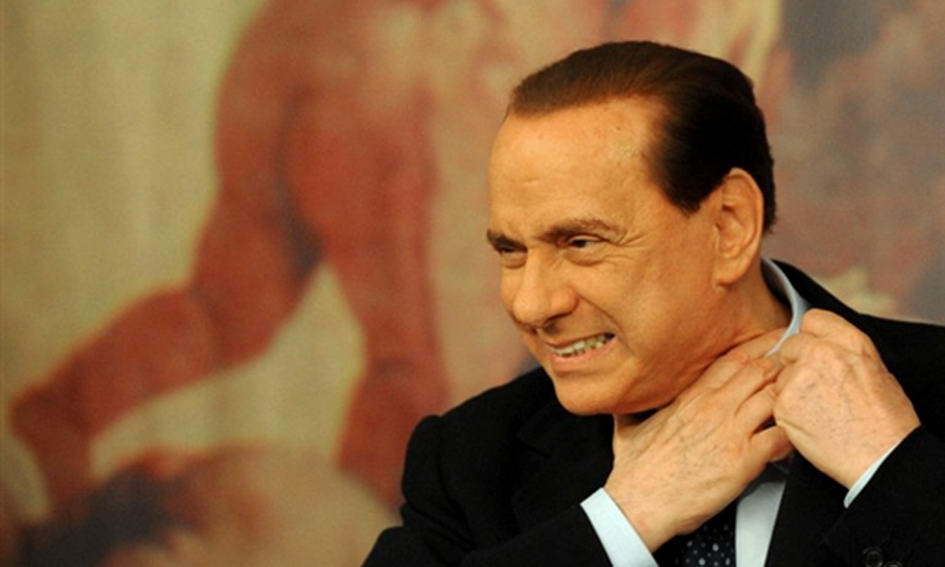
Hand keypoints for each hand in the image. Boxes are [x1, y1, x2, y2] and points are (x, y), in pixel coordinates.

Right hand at [605, 330, 791, 550]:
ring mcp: (729, 432)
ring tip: (804, 394)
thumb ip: (633, 408)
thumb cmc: (637, 471)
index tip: (773, 339)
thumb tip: (628, 399)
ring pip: (773, 397)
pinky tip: (797, 436)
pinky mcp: (742, 460)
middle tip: (800, 359)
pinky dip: (792, 433)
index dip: (759, 346)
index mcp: (690, 398)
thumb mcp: (628, 427)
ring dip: (791, 394)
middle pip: (760, 372)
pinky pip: (780, 436)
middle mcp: (713, 408)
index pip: (733, 360)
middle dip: (784, 362)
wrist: (640, 502)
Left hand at [773, 309, 919, 487]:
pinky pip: (775, 400)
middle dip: (796, 364)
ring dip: (790, 389)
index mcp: (850, 342)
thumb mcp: (878, 372)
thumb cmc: (885, 422)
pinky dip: (786, 412)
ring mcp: (799, 377)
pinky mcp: (784, 403)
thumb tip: (826, 347)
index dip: (810, 337)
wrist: (881, 458)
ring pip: (780, 375)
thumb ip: (846, 353)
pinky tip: (808, 423)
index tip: (811, 350)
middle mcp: (822, 354)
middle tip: (814, 388)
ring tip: (817, 411)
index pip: (812, 320)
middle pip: (790, 346)